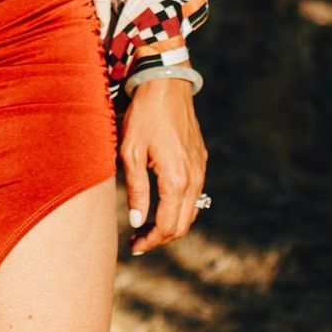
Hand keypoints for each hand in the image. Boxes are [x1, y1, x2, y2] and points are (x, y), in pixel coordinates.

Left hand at [120, 77, 206, 255]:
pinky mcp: (201, 160)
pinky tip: (161, 203)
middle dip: (161, 237)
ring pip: (191, 211)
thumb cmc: (143, 116)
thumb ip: (136, 190)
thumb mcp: (130, 152)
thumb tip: (138, 222)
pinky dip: (179, 206)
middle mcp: (194, 178)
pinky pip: (194, 193)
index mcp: (176, 179)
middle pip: (183, 224)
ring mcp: (200, 169)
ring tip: (147, 225)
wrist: (166, 85)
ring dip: (171, 223)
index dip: (151, 240)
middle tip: (138, 240)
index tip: (135, 246)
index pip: (168, 226)